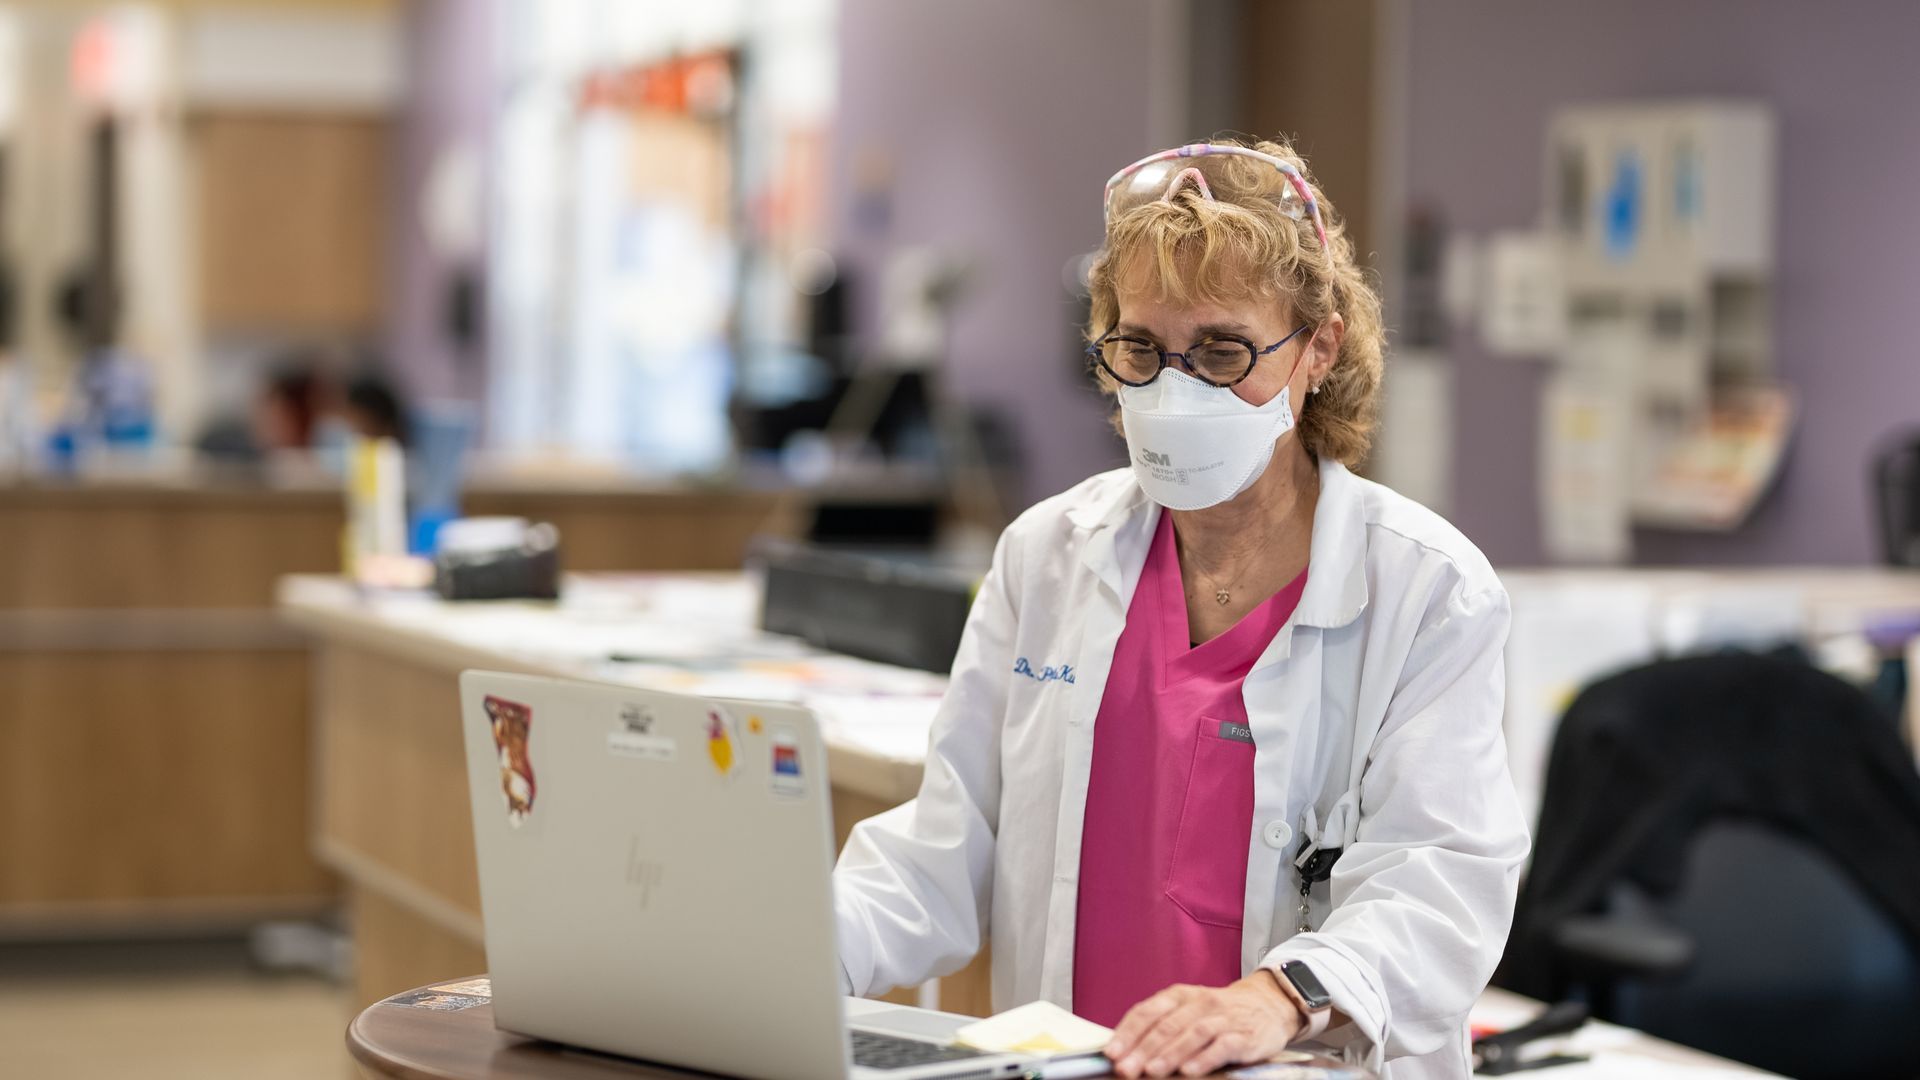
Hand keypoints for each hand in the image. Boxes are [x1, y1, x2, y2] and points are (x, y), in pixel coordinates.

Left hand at [1104, 972, 1303, 1077]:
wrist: (1267, 1005)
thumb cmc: (1219, 1012)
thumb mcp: (1188, 1010)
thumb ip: (1161, 1025)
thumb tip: (1126, 1050)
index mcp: (1180, 995)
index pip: (1148, 1011)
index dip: (1127, 1033)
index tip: (1112, 1053)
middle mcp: (1200, 1003)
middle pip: (1167, 1025)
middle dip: (1143, 1049)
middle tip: (1126, 1069)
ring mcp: (1223, 1018)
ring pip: (1193, 1034)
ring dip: (1170, 1054)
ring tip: (1152, 1071)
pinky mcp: (1244, 1035)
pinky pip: (1223, 1046)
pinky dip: (1204, 1058)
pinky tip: (1189, 1071)